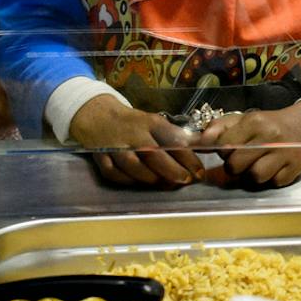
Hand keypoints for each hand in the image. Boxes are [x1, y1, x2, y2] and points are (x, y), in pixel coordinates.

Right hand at [68, 95, 204, 187]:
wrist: (97, 115)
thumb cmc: (133, 123)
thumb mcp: (154, 122)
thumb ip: (174, 136)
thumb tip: (202, 148)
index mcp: (150, 123)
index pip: (172, 139)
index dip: (188, 158)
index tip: (199, 171)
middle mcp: (133, 134)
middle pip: (154, 154)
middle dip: (172, 170)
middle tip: (185, 181)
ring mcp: (115, 146)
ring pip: (134, 166)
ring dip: (152, 178)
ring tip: (165, 185)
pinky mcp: (100, 157)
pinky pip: (114, 173)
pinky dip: (127, 180)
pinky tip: (140, 183)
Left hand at [195, 102, 300, 189]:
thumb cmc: (267, 125)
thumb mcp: (243, 120)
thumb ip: (219, 128)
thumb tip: (201, 141)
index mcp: (255, 122)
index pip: (225, 146)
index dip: (223, 152)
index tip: (230, 149)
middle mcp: (271, 136)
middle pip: (237, 166)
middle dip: (235, 166)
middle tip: (241, 160)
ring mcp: (286, 152)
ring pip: (255, 177)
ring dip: (252, 175)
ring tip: (256, 165)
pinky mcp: (296, 167)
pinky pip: (274, 183)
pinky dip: (271, 179)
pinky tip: (273, 167)